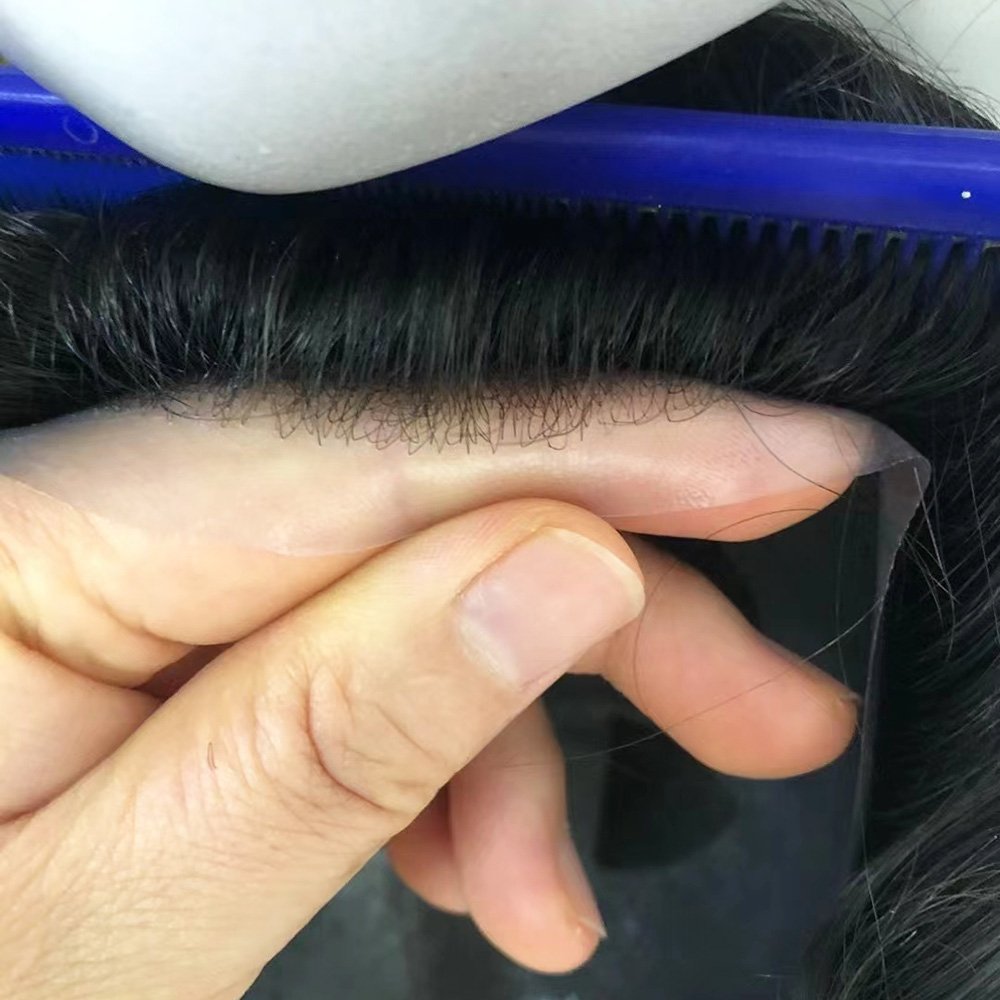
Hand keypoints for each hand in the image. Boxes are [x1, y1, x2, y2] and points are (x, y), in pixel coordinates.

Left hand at [0, 396, 862, 997]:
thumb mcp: (124, 931)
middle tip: (767, 708)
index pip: (368, 442)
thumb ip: (333, 738)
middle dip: (607, 602)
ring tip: (548, 891)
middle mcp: (88, 519)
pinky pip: (357, 646)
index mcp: (31, 543)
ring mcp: (138, 575)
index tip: (788, 457)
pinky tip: (463, 860)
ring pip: (407, 583)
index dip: (604, 440)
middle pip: (414, 497)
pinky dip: (442, 752)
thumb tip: (569, 570)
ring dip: (518, 728)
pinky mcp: (184, 637)